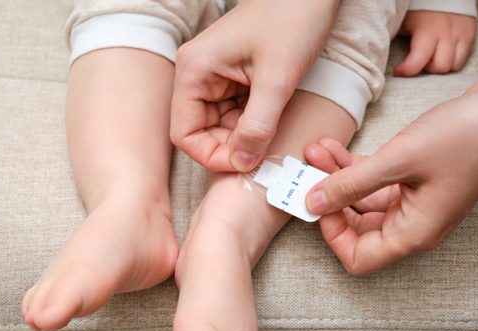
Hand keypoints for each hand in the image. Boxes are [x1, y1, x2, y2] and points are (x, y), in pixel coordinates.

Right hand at [170, 0, 338, 171]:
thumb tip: (241, 164)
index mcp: (194, 71)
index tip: (243, 164)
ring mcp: (215, 76)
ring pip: (220, 126)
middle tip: (263, 152)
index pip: (184, 134)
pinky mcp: (233, 77)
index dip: (211, 155)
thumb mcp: (277, 79)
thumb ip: (258, 126)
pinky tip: (273, 119)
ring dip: (244, 136)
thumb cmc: (292, 19)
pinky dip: (253, 124)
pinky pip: (235, 113)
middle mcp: (197, 75)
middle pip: (201, 132)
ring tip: (272, 132)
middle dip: (230, 146)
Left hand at [305, 71, 477, 274]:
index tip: (318, 200)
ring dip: (335, 176)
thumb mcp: (398, 161)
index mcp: (412, 233)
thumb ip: (351, 184)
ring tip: (314, 150)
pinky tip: (331, 147)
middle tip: (305, 171)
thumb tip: (312, 202)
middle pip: (355, 226)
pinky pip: (372, 180)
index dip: (332, 233)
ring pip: (360, 198)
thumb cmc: (466, 138)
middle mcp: (411, 223)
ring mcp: (412, 202)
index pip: (358, 257)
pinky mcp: (412, 179)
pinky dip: (351, 166)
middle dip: (327, 197)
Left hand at [394, 11, 476, 76]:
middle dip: (427, 68)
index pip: (417, 61)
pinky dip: (453, 59)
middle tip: (418, 60)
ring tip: (431, 56)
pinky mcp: (471, 33)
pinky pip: (464, 57)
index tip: (398, 70)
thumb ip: (395, 37)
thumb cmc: (418, 7)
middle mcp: (447, 33)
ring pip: (455, 65)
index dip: (406, 70)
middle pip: (441, 67)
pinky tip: (442, 51)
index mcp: (427, 29)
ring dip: (441, 65)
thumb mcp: (403, 21)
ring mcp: (462, 33)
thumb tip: (381, 54)